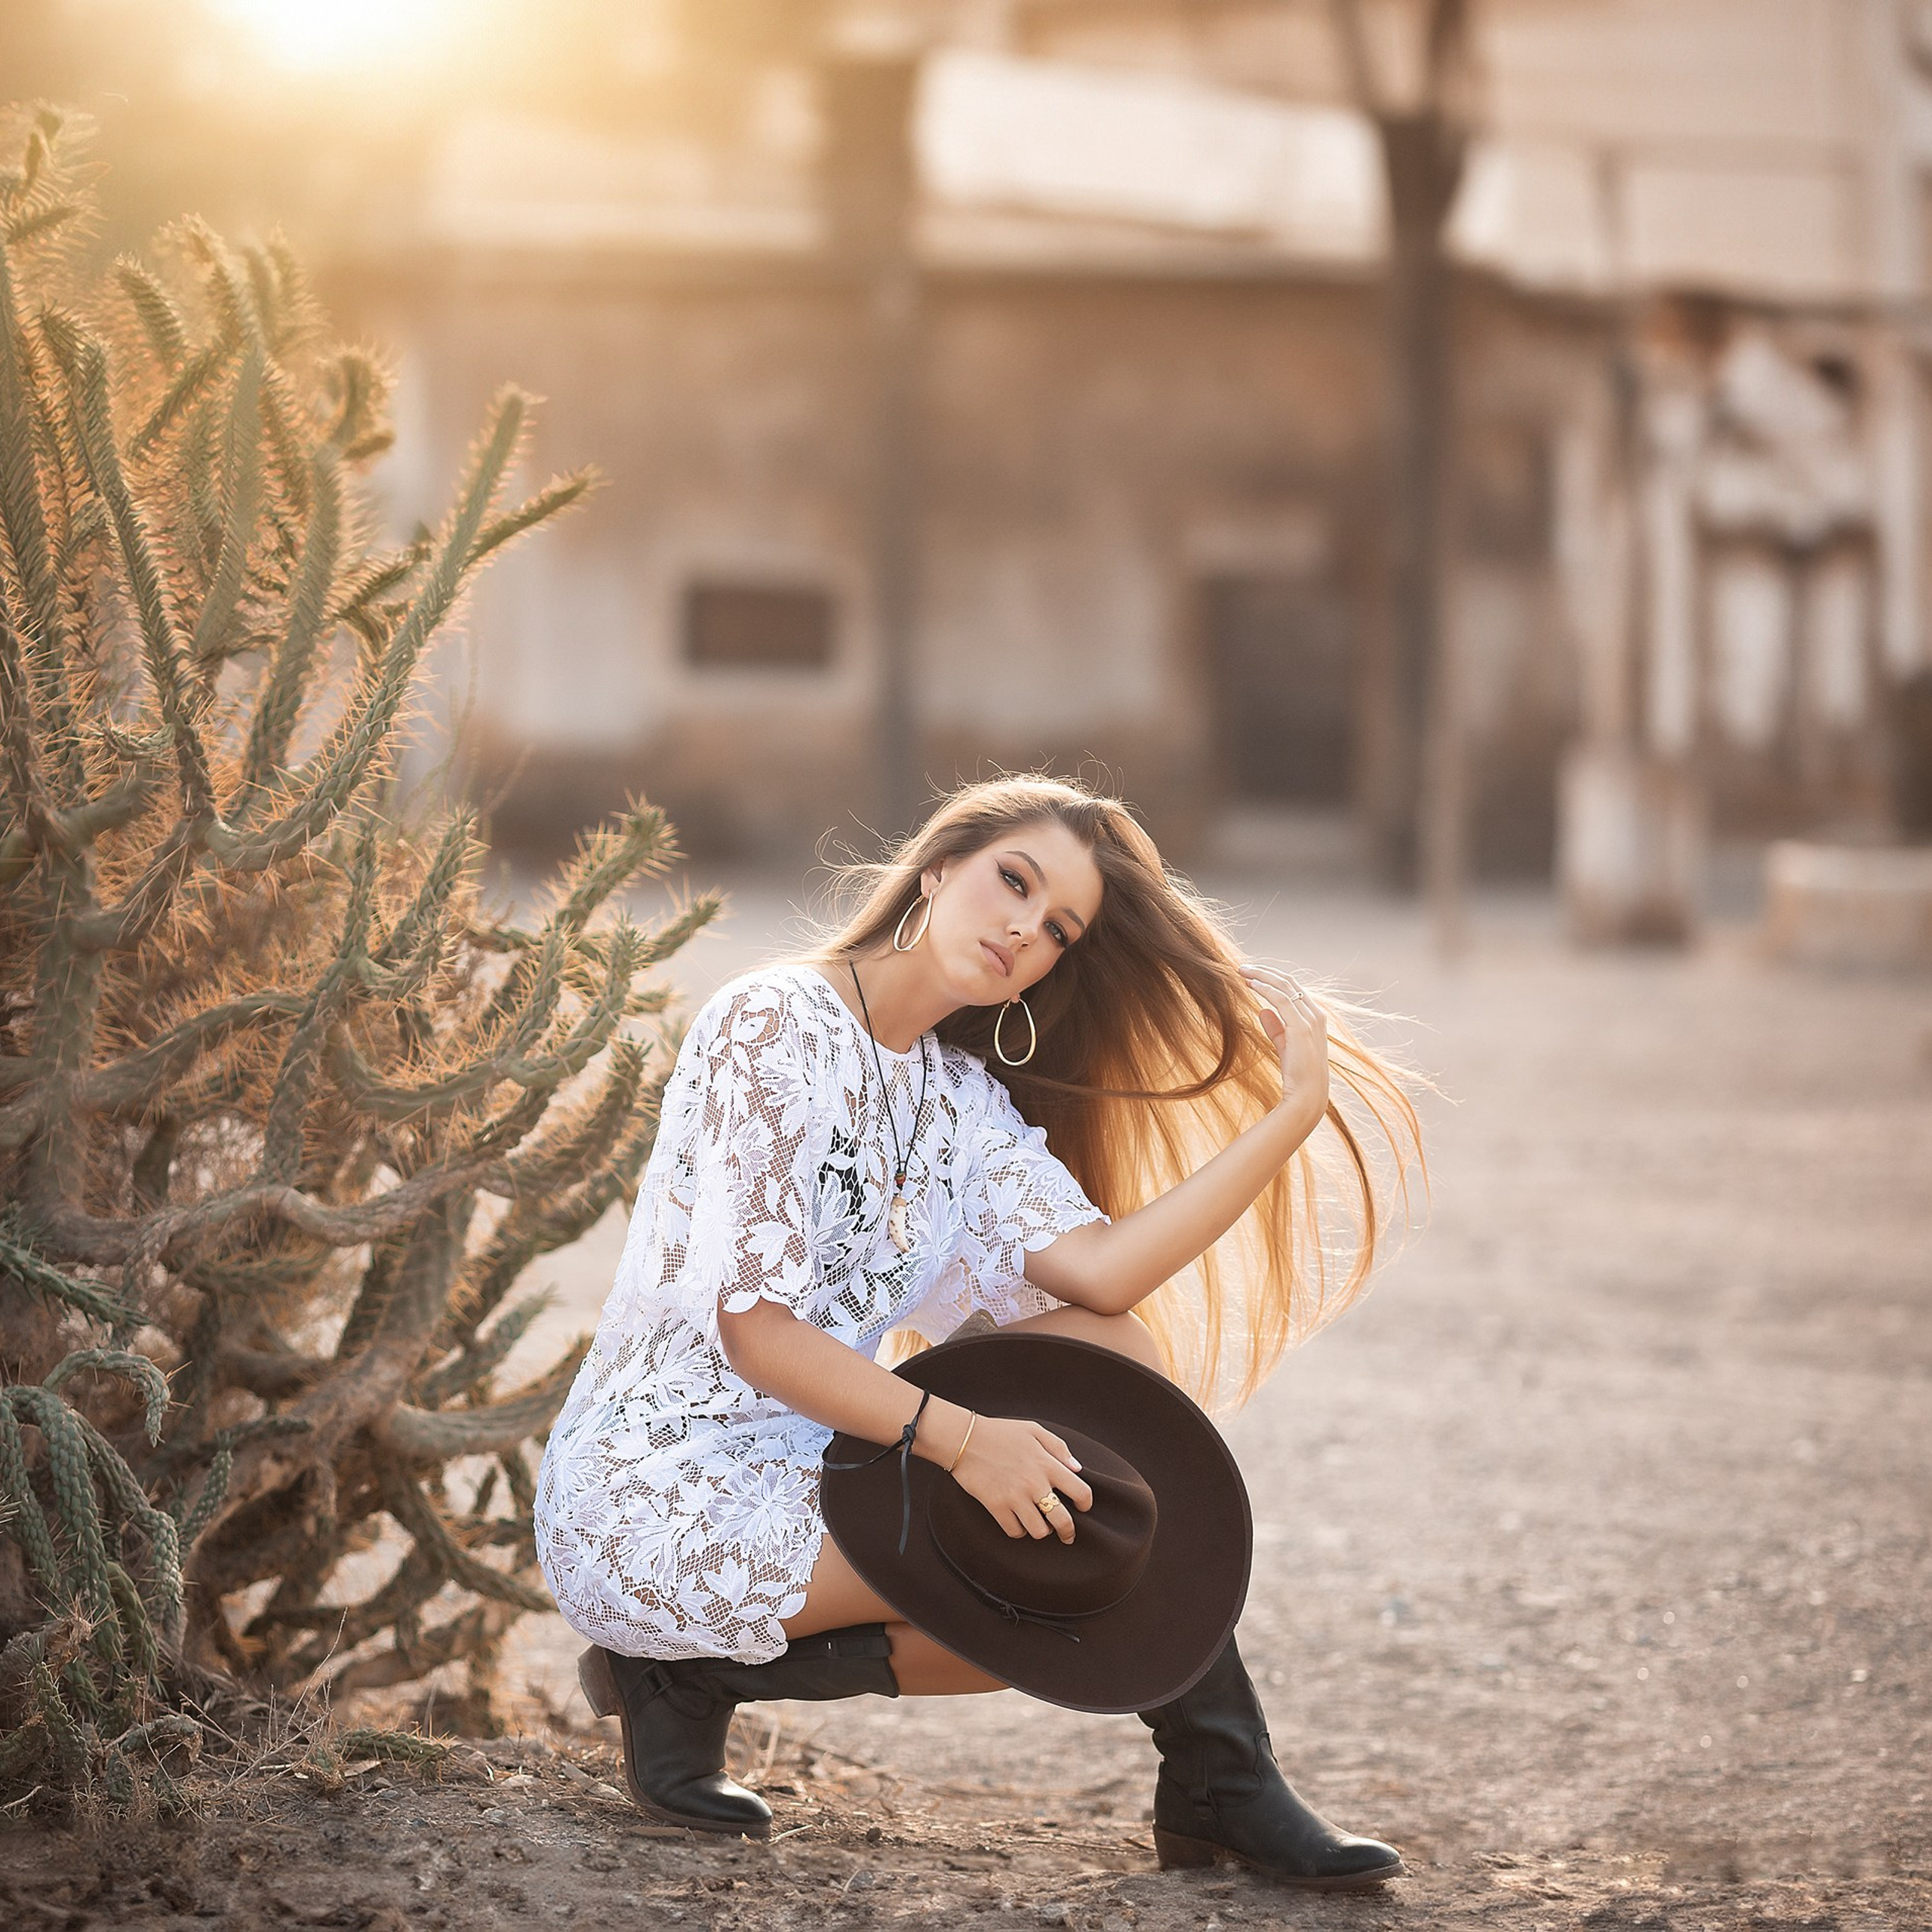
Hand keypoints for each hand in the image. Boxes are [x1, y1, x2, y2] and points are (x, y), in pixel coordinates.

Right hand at [952, 1416, 1093, 1542]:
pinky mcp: (996, 1507)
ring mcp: (1014, 1497)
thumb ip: (1059, 1447)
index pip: (1080, 1491)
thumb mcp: (1034, 1430)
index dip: (1086, 1503)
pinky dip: (1019, 1530)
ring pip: (1039, 1531)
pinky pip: (1015, 1531)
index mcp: (1047, 1464)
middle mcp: (1034, 1483)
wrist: (964, 1439)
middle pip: (1062, 1520)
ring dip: (1042, 1530)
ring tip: (1039, 1524)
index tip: (1082, 1507)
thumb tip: (1077, 1468)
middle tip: (1068, 1535)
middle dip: (1069, 1532)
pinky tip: (1018, 1521)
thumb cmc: (1000, 1433)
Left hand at [1241, 963, 1329, 1125]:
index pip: (1293, 988)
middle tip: (1242, 968)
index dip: (1271, 979)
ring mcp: (1311, 1020)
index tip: (1251, 976)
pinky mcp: (1301, 1027)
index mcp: (1315, 1016)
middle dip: (1264, 972)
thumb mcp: (1285, 1045)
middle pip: (1289, 982)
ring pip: (1285, 986)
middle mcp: (1316, 1014)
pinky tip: (1252, 985)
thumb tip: (1262, 1011)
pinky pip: (1282, 999)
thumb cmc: (1297, 1073)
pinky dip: (1266, 989)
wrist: (1307, 1094)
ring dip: (1262, 976)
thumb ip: (1276, 1027)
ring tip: (1242, 972)